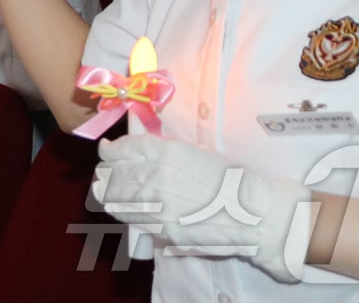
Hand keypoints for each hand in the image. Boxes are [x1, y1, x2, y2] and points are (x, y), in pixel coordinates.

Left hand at [95, 135, 310, 282]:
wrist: (255, 214)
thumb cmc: (229, 180)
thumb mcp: (194, 151)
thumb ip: (160, 144)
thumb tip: (134, 130)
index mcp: (166, 151)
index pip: (123, 148)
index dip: (111, 151)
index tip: (107, 151)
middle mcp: (156, 174)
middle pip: (114, 172)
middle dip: (106, 172)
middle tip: (103, 173)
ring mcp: (158, 203)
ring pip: (116, 196)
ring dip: (106, 191)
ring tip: (102, 189)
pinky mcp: (163, 228)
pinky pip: (132, 218)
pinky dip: (121, 211)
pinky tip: (119, 207)